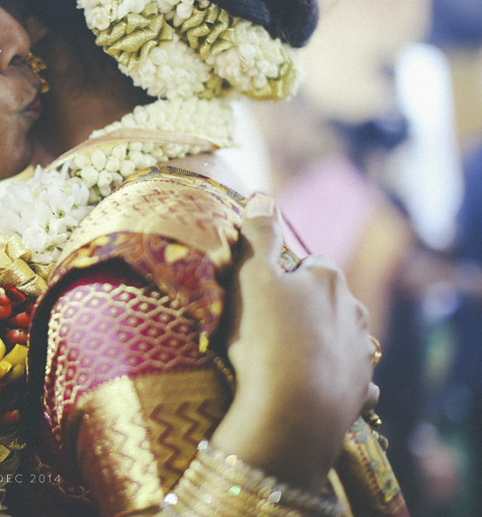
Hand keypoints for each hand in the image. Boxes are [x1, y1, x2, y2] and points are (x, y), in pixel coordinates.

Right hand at [211, 193, 376, 491]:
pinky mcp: (360, 393)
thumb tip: (263, 196)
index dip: (286, 274)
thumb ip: (258, 235)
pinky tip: (313, 387)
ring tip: (287, 359)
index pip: (312, 262)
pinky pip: (351, 380)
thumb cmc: (264, 337)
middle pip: (331, 299)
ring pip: (344, 338)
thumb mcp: (249, 277)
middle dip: (307, 307)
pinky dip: (336, 380)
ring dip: (324, 342)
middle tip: (269, 325)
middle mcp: (354, 311)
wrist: (290, 412)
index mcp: (328, 279)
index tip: (263, 290)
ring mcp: (360, 354)